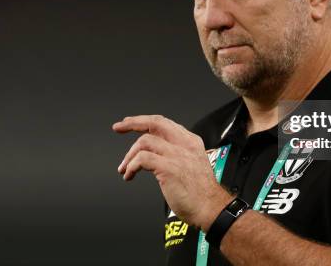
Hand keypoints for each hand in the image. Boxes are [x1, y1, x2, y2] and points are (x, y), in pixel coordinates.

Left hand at [113, 115, 232, 229]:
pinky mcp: (169, 168)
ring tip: (125, 168)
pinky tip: (129, 175)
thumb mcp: (192, 165)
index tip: (130, 123)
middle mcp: (184, 145)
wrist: (211, 209)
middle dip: (133, 123)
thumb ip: (178, 155)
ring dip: (129, 155)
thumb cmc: (201, 193)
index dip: (144, 121)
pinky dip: (132, 166)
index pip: (164, 123)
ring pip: (145, 141)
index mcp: (190, 142)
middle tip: (118, 128)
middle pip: (155, 123)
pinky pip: (142, 159)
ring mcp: (177, 155)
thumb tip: (155, 153)